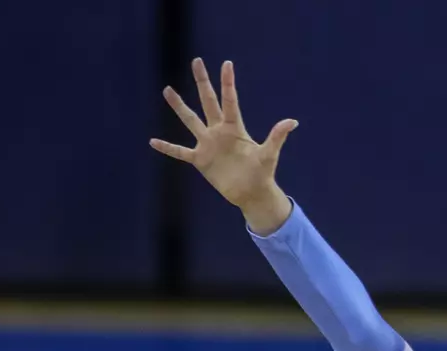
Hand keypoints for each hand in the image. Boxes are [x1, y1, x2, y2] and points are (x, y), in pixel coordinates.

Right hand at [152, 59, 296, 233]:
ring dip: (179, 106)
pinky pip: (180, 151)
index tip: (226, 63)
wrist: (251, 193)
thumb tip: (293, 121)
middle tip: (196, 61)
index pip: (230, 100)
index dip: (228, 82)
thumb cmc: (262, 172)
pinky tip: (153, 141)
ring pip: (190, 120)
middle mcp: (219, 131)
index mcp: (234, 128)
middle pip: (208, 101)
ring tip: (167, 90)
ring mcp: (207, 144)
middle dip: (202, 82)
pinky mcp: (200, 160)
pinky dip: (168, 148)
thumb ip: (276, 136)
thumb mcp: (269, 154)